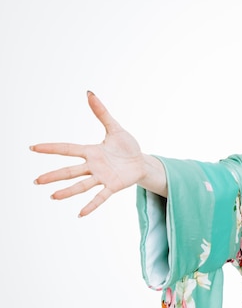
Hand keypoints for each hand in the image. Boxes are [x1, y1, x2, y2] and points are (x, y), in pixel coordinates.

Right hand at [31, 91, 159, 216]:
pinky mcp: (113, 186)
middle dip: (53, 176)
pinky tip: (80, 214)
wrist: (142, 162)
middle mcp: (93, 166)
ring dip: (67, 191)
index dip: (51, 148)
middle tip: (36, 181)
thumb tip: (90, 93)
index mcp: (91, 151)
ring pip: (81, 185)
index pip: (68, 149)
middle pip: (70, 171)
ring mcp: (102, 177)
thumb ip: (102, 113)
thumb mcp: (115, 128)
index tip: (33, 147)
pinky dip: (91, 205)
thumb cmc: (127, 146)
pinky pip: (100, 197)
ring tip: (53, 196)